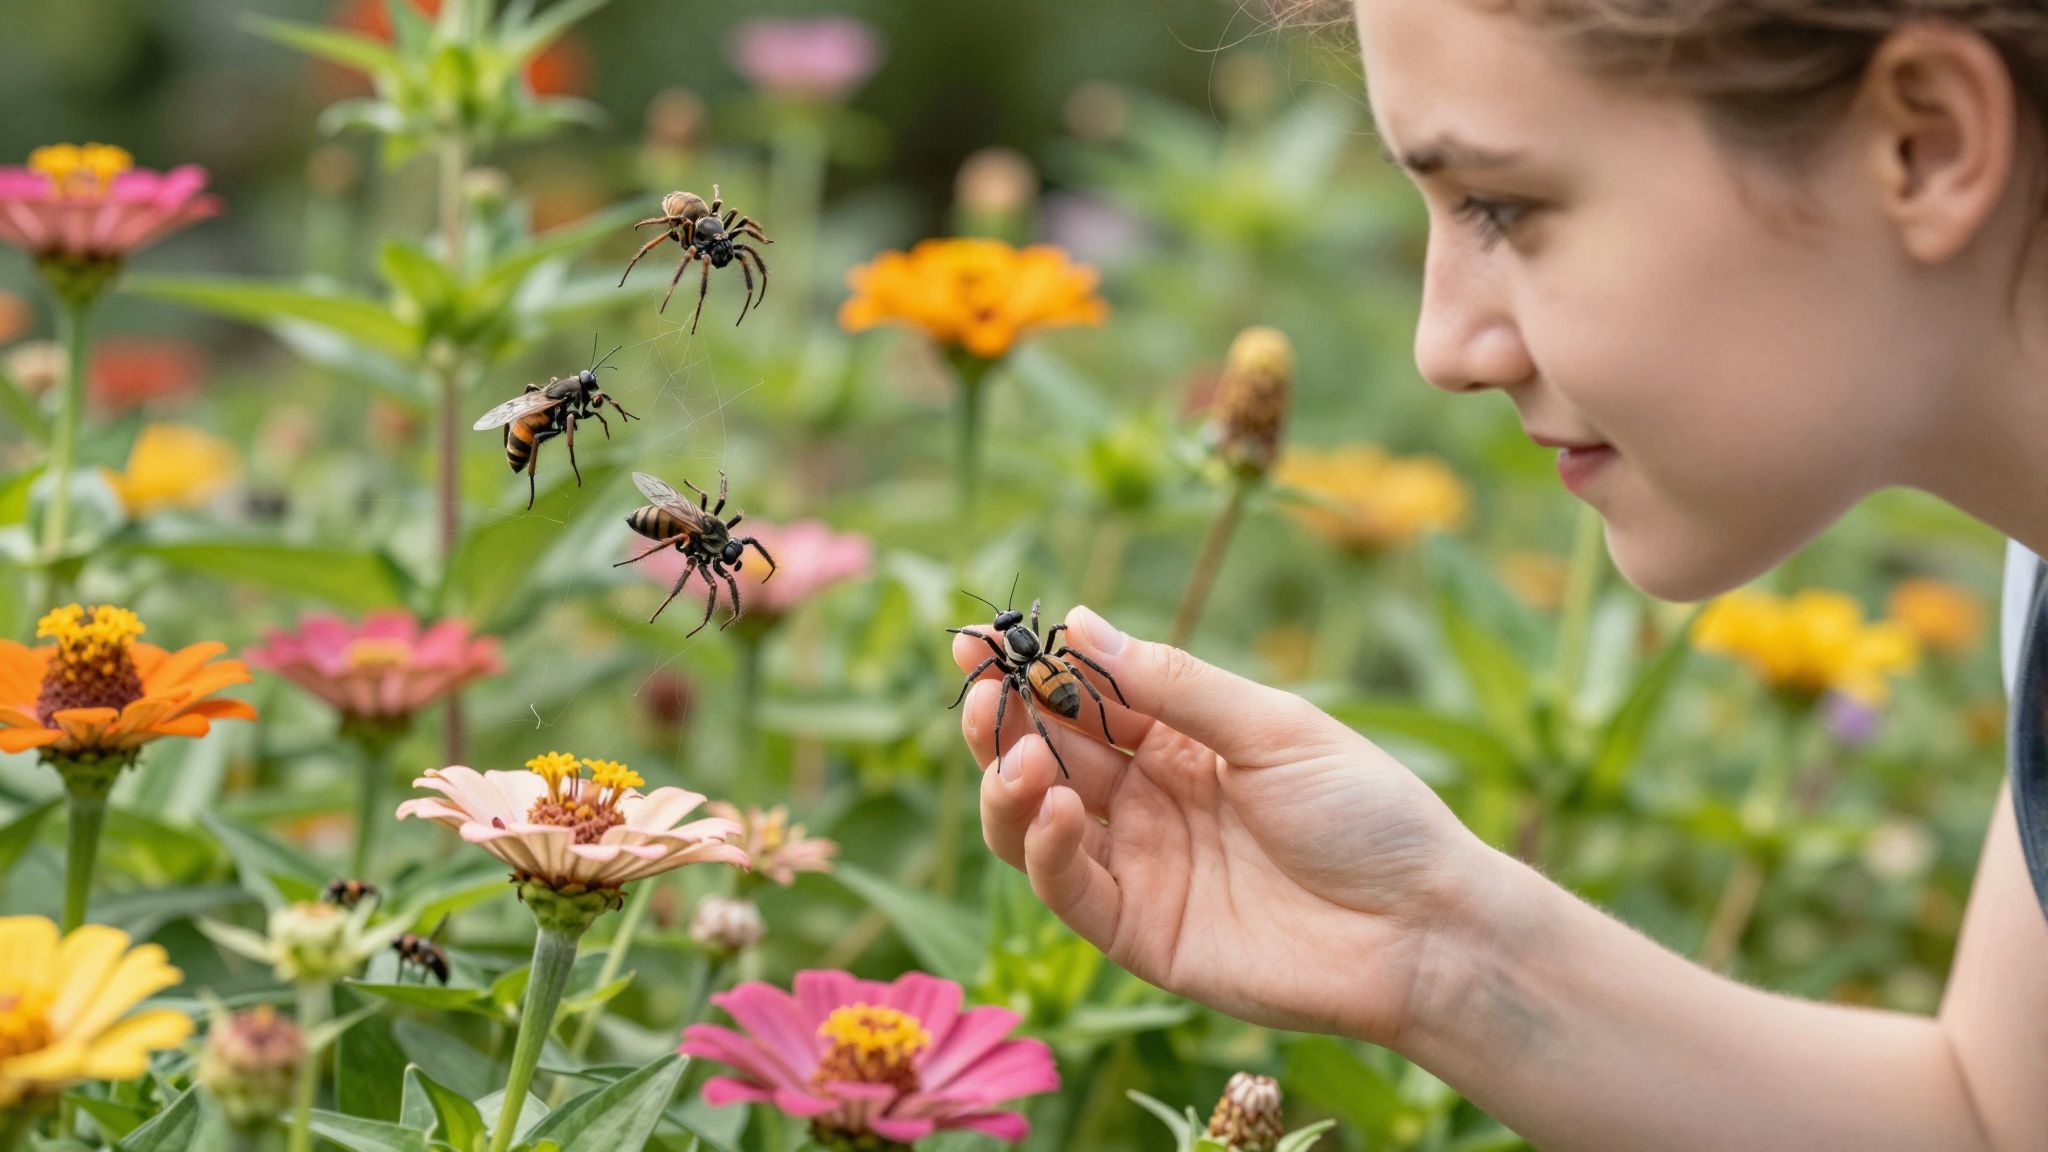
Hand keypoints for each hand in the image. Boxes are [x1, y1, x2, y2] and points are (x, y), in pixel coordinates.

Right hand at [952, 605, 1487, 1045]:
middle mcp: (1148, 803)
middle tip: (982, 695)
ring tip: (1020, 756)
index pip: (1082, 700)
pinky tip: (1052, 807)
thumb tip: (1082, 622)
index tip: (977, 641)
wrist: (1425, 929)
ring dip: (1008, 785)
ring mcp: (1140, 869)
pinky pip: (1066, 889)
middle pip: (1044, 756)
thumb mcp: (1274, 728)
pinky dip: (1043, 847)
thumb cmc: (1369, 815)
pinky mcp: (1140, 934)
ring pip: (1034, 823)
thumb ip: (1174, 686)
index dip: (1027, 671)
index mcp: (1182, 743)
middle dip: (1001, 722)